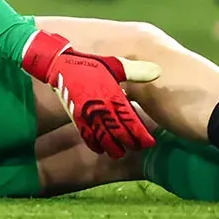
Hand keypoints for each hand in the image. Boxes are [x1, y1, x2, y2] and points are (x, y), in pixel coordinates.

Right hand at [21, 31, 159, 158]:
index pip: (129, 120)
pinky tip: (101, 149)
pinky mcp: (76, 118)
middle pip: (117, 133)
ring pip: (102, 138)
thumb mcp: (115, 64)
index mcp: (111, 96)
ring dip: (112, 147)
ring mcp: (87, 115)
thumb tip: (158, 71)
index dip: (139, 133)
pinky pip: (86, 136)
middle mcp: (100, 109)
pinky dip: (94, 144)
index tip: (149, 142)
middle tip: (140, 149)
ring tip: (122, 153)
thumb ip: (135, 71)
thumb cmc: (91, 64)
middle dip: (129, 143)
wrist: (60, 65)